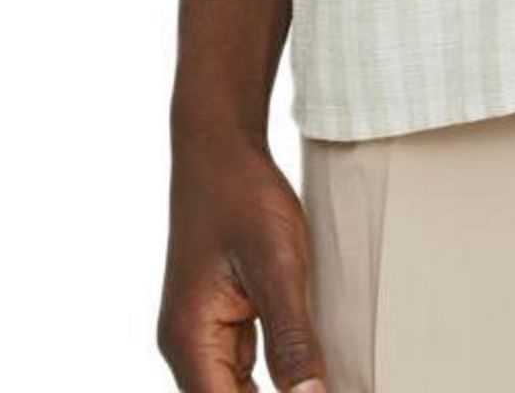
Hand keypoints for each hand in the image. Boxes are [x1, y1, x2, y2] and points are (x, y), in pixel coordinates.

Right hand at [158, 129, 326, 392]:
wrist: (220, 146)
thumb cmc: (243, 195)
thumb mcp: (277, 264)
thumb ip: (290, 337)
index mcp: (190, 341)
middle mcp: (188, 346)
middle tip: (326, 386)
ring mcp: (202, 333)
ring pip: (237, 392)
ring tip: (322, 381)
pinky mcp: (220, 318)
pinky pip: (245, 367)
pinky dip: (275, 378)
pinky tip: (307, 375)